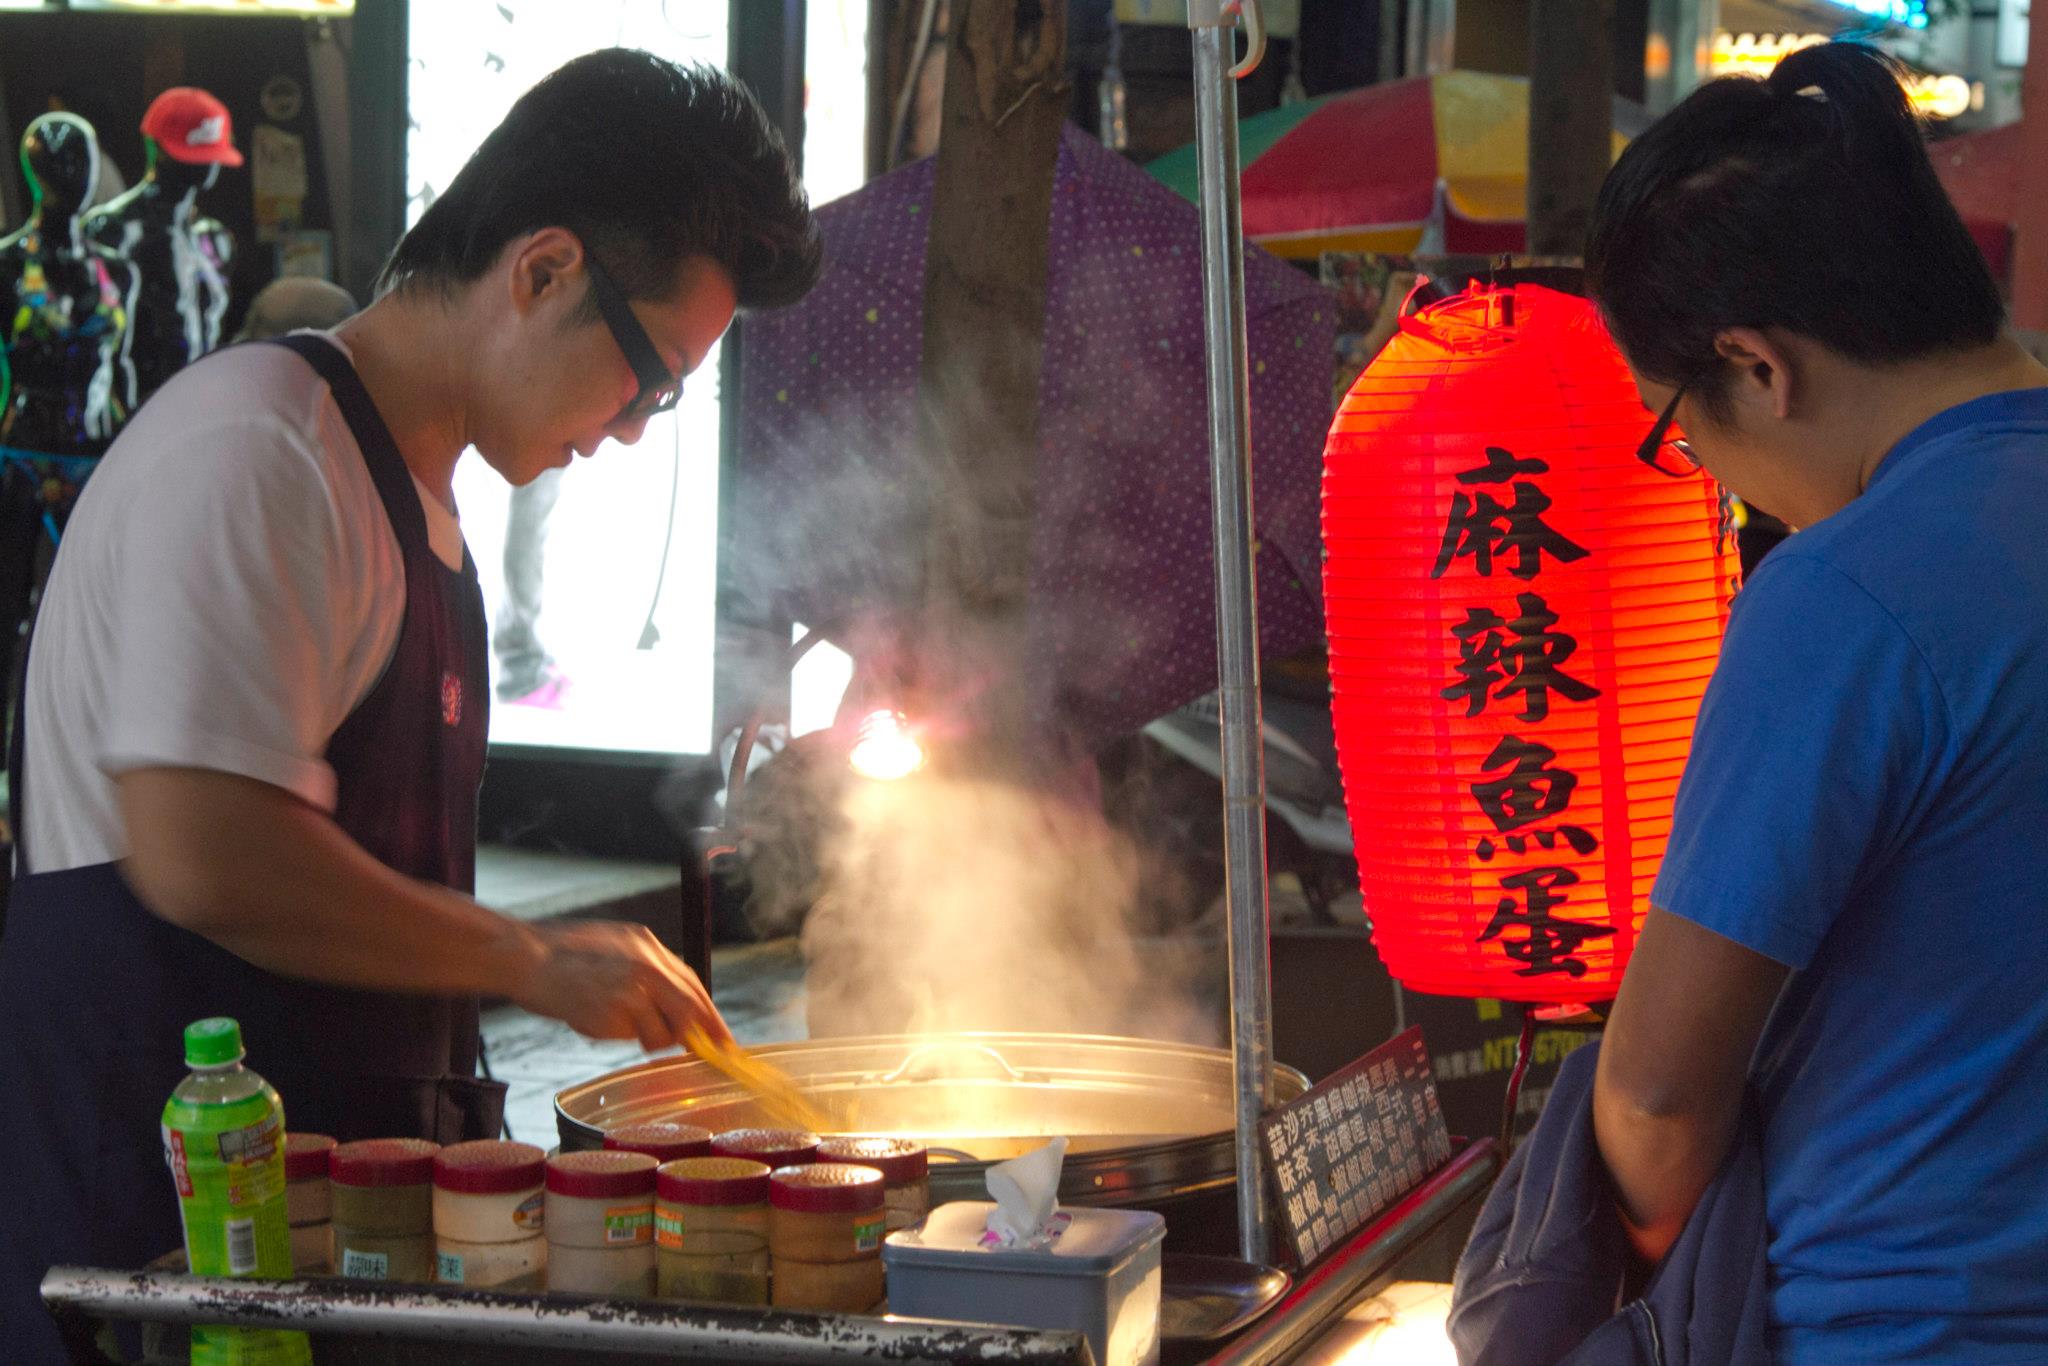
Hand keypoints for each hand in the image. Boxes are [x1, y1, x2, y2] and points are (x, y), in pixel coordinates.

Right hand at [508, 920, 732, 1052]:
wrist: (525, 956)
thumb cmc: (562, 954)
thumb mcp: (614, 946)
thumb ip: (644, 970)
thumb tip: (672, 1003)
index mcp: (648, 946)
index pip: (693, 984)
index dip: (710, 1015)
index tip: (724, 1039)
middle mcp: (646, 966)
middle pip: (691, 1010)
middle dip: (699, 1036)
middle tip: (709, 1054)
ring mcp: (632, 990)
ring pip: (663, 1033)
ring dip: (648, 1037)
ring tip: (612, 1020)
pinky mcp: (613, 1013)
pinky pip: (630, 1038)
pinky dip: (616, 1036)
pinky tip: (591, 1018)